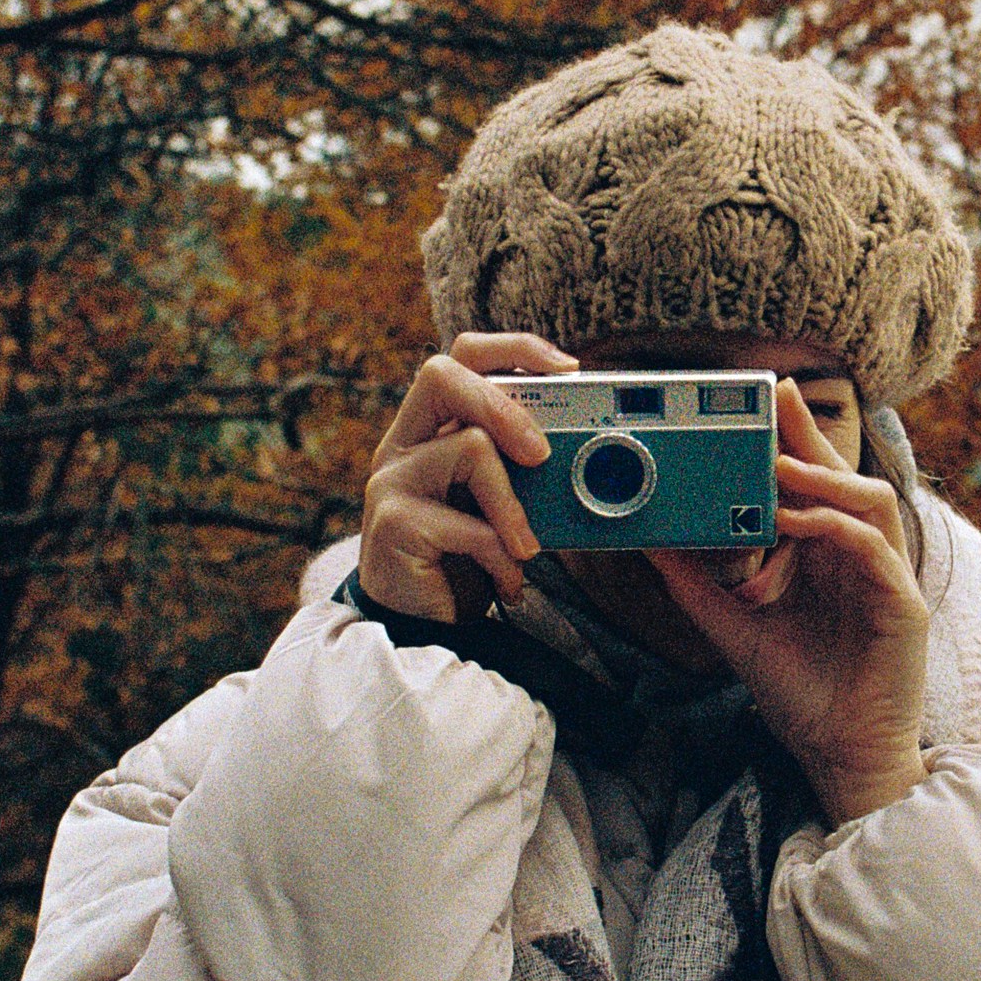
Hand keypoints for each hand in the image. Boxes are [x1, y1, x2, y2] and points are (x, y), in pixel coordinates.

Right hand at [359, 332, 574, 622]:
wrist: (419, 630)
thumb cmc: (463, 560)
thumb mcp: (495, 503)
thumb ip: (517, 468)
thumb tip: (588, 446)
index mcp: (429, 428)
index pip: (461, 356)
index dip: (514, 349)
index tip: (567, 369)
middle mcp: (403, 444)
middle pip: (442, 373)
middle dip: (506, 405)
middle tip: (541, 454)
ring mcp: (392, 480)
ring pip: (470, 447)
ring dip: (515, 506)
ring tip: (526, 546)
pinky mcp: (393, 524)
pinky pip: (470, 524)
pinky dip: (503, 558)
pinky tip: (507, 581)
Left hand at [643, 382, 929, 823]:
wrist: (840, 757)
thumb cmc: (800, 696)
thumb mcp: (734, 630)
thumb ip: (696, 586)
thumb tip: (650, 543)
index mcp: (827, 558)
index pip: (813, 485)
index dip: (791, 441)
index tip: (757, 405)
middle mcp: (861, 559)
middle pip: (844, 476)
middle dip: (810, 434)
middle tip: (776, 395)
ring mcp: (887, 578)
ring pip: (871, 499)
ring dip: (826, 476)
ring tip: (778, 463)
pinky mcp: (904, 605)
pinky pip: (875, 548)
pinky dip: (835, 526)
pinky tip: (798, 521)